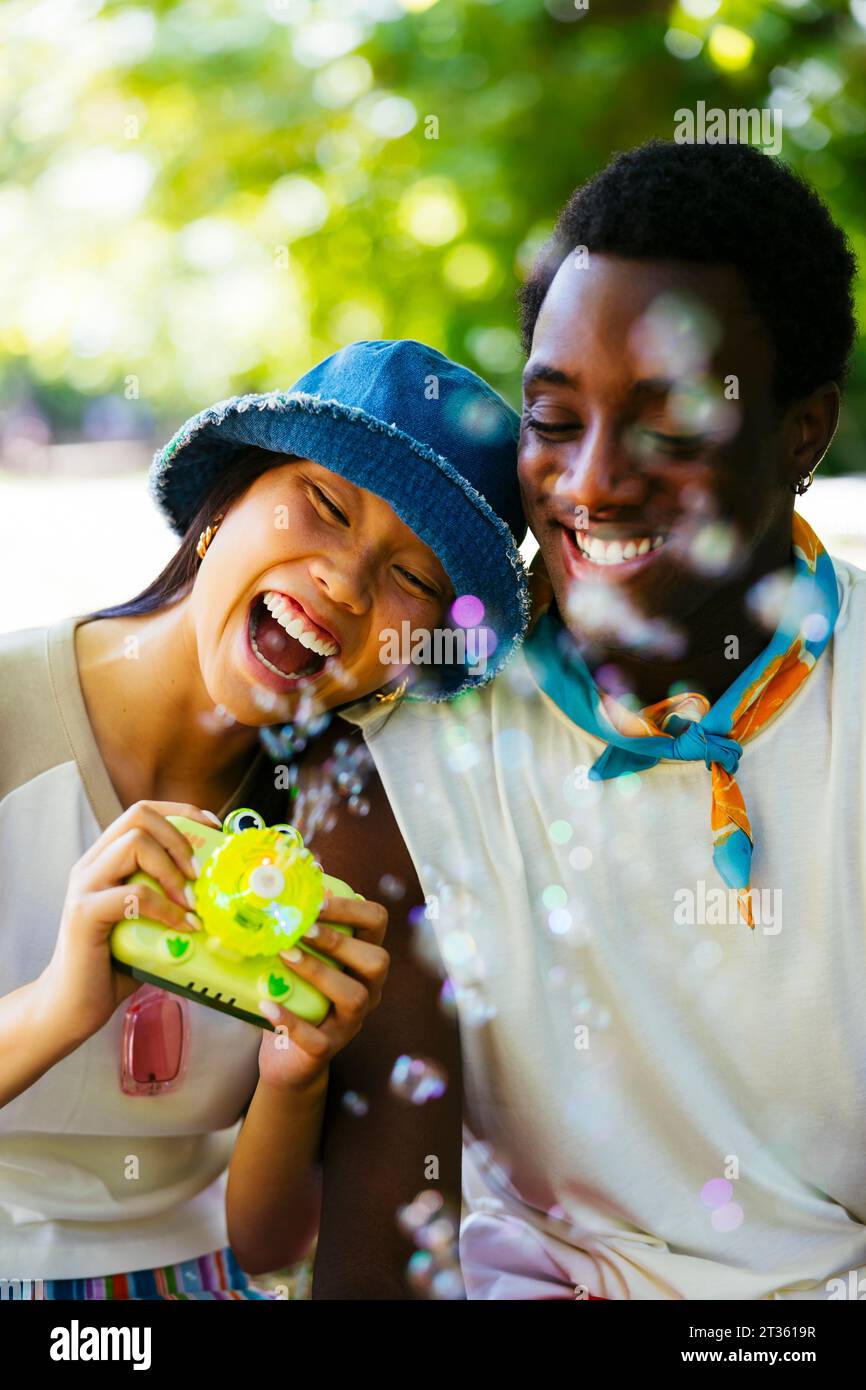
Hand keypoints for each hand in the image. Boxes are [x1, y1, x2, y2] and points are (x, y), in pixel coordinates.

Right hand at [38, 800, 221, 1046]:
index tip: (214, 828)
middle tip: (199, 873)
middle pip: (138, 815)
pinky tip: (182, 928)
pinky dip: (166, 908)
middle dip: (179, 837)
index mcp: (107, 859)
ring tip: (192, 902)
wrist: (73, 1005)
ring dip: (172, 870)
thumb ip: (172, 896)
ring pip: (134, 844)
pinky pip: (133, 895)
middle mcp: (91, 864)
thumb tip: (225, 888)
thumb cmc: (118, 962)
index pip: (143, 811)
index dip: (183, 812)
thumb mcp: (151, 920)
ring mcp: (85, 887)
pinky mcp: (84, 914)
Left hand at [255, 893, 388, 1093]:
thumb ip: (301, 926)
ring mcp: (351, 1022)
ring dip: (319, 972)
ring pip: (354, 997)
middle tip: (302, 929)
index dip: (352, 908)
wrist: (288, 1057)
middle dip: (340, 941)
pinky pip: (318, 1038)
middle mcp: (368, 989)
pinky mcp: (328, 1049)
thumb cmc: (296, 996)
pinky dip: (292, 1021)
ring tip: (285, 956)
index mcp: (363, 959)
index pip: (377, 922)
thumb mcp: (302, 958)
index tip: (317, 901)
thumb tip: (285, 880)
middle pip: (377, 961)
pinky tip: (267, 1005)